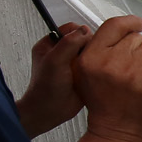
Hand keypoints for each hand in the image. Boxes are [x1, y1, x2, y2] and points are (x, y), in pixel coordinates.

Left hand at [16, 22, 88, 136]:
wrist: (49, 112)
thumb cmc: (44, 90)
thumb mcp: (54, 61)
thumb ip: (69, 43)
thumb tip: (84, 31)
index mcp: (50, 45)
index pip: (71, 29)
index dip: (80, 33)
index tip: (85, 43)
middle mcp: (62, 52)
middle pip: (83, 39)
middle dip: (89, 46)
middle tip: (89, 56)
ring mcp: (72, 63)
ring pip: (91, 52)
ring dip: (94, 58)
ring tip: (91, 67)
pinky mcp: (82, 74)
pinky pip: (94, 65)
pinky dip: (97, 68)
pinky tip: (95, 74)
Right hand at [76, 16, 141, 141]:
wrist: (117, 133)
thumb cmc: (104, 106)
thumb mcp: (87, 74)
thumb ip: (99, 50)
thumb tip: (126, 30)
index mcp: (91, 59)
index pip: (114, 25)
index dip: (130, 22)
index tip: (139, 24)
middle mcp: (112, 62)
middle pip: (136, 38)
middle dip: (138, 50)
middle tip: (133, 69)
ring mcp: (134, 71)